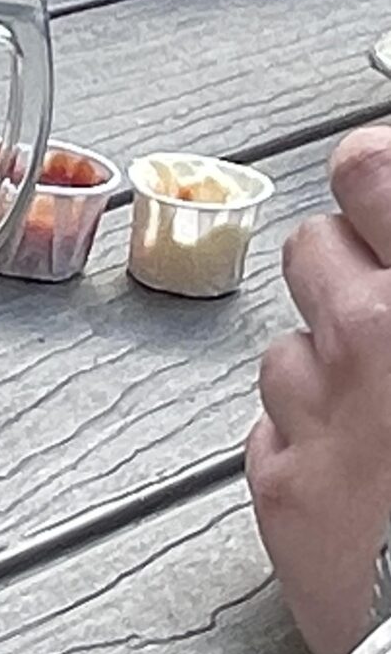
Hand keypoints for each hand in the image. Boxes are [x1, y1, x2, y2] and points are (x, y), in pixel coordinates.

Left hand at [246, 127, 390, 653]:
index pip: (371, 168)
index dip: (378, 177)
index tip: (385, 191)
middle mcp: (374, 335)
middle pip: (313, 244)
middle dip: (350, 266)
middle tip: (390, 308)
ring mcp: (318, 412)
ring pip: (288, 338)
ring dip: (329, 360)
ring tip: (388, 411)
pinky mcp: (278, 484)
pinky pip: (274, 424)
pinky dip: (310, 437)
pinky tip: (364, 471)